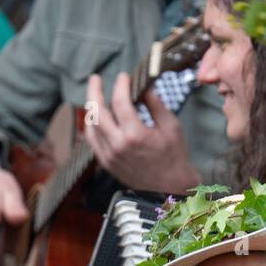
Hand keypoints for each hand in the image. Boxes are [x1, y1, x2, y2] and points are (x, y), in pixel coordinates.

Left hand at [84, 73, 201, 193]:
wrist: (169, 188)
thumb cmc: (174, 157)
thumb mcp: (171, 126)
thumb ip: (155, 104)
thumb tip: (143, 86)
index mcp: (135, 135)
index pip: (120, 102)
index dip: (120, 85)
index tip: (124, 77)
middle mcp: (118, 146)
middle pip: (97, 112)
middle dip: (94, 91)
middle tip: (95, 78)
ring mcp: (109, 156)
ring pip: (90, 126)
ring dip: (91, 108)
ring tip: (95, 95)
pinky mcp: (106, 163)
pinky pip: (92, 140)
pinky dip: (92, 125)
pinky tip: (96, 116)